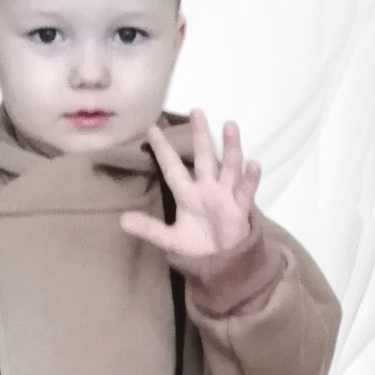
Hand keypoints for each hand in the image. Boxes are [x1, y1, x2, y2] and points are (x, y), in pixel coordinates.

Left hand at [119, 108, 261, 267]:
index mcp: (187, 194)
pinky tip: (253, 164)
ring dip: (230, 147)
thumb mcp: (170, 239)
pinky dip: (250, 179)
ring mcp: (225, 196)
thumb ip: (149, 229)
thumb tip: (121, 220)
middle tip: (197, 111)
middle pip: (204, 158)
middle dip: (201, 136)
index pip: (172, 168)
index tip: (151, 129)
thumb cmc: (197, 246)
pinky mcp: (240, 209)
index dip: (163, 151)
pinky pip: (246, 191)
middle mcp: (207, 188)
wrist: (220, 262)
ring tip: (229, 125)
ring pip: (229, 167)